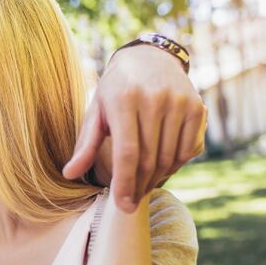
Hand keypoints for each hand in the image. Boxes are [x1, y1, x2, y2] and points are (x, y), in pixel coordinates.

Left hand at [62, 45, 206, 212]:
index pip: (127, 152)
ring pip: (169, 158)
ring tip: (142, 188)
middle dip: (138, 186)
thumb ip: (85, 144)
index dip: (124, 183)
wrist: (150, 59)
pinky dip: (175, 166)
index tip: (122, 205)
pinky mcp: (197, 107)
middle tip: (130, 202)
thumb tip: (69, 175)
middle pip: (149, 158)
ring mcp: (179, 103)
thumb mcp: (96, 112)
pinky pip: (187, 149)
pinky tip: (161, 170)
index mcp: (124, 100)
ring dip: (156, 180)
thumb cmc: (116, 90)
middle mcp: (155, 99)